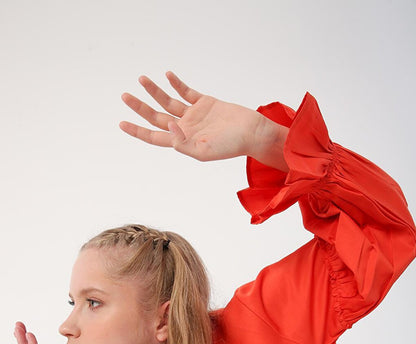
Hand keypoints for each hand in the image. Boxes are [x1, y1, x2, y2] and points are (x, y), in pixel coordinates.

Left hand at [119, 71, 288, 169]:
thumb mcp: (204, 150)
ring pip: (168, 102)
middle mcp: (185, 128)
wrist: (252, 132)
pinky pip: (186, 92)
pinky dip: (176, 84)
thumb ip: (182, 141)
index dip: (137, 131)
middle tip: (124, 96)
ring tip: (142, 79)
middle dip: (140, 107)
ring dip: (155, 91)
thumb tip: (168, 127)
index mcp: (183, 142)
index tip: (122, 123)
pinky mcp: (205, 103)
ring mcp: (194, 115)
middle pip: (156, 117)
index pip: (155, 136)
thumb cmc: (231, 146)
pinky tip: (168, 75)